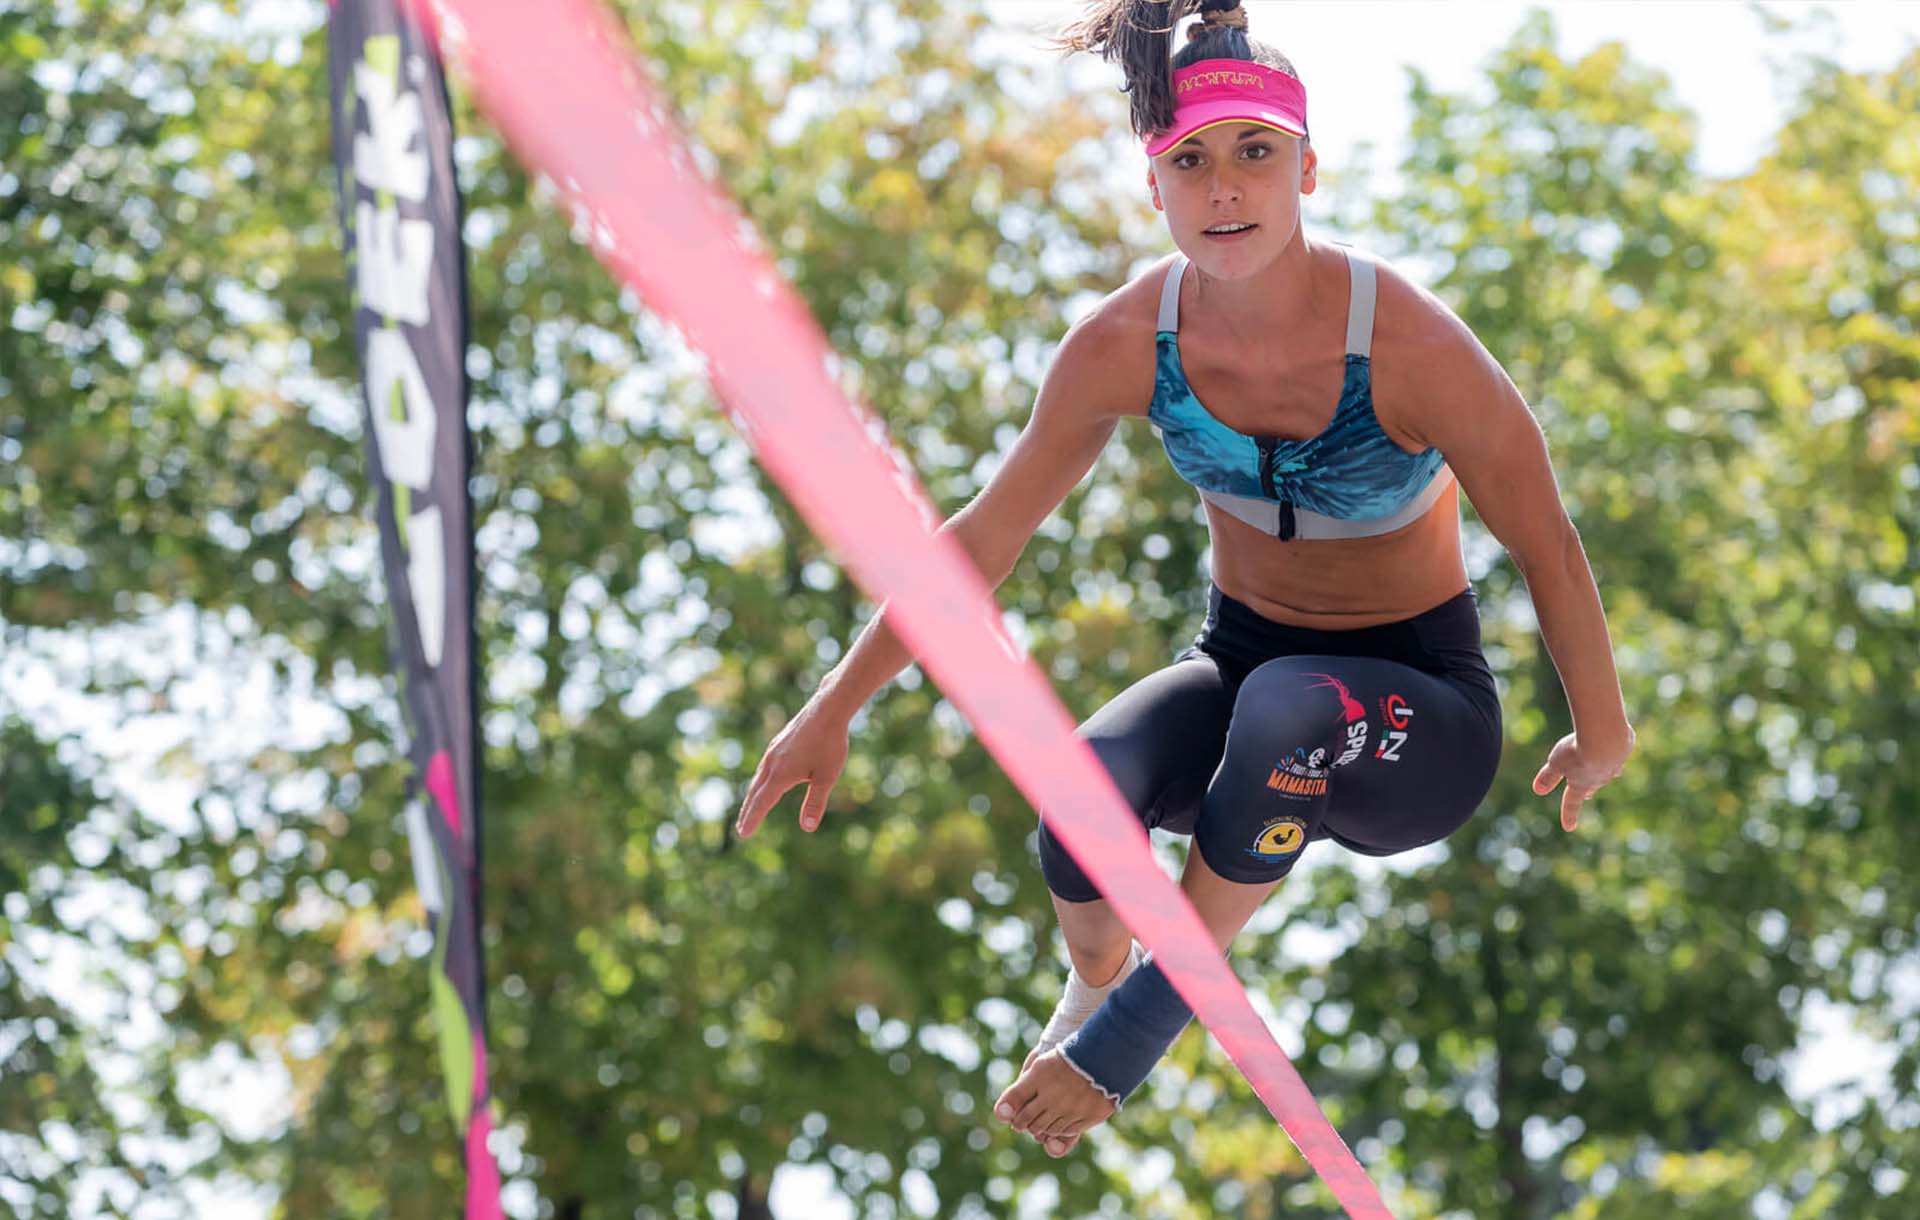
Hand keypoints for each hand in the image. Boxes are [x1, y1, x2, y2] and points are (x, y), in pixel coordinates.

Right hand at [734, 701, 850, 837]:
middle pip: (755, 792)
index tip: (743, 834)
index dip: (752, 819)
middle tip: (741, 828)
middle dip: (748, 811)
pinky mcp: (778, 743)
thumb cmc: (830, 744)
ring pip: (758, 778)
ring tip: (750, 807)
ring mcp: (773, 751)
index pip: (762, 803)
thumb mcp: (827, 777)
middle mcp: (772, 763)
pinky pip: (764, 767)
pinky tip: (765, 780)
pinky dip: (760, 780)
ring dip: (753, 796)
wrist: (827, 709)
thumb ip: (815, 803)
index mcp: (781, 774)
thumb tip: (807, 828)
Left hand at [1531, 727, 1633, 831]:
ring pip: (1609, 770)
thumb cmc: (1577, 752)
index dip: (1568, 815)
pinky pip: (1619, 749)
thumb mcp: (1556, 763)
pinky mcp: (1625, 746)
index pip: (1572, 803)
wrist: (1606, 736)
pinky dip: (1614, 749)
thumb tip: (1538, 790)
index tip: (1568, 828)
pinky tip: (1615, 744)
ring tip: (1602, 772)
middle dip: (1588, 789)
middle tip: (1586, 794)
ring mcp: (1615, 763)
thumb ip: (1548, 776)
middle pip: (1593, 785)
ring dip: (1603, 771)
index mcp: (1581, 784)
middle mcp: (1600, 777)